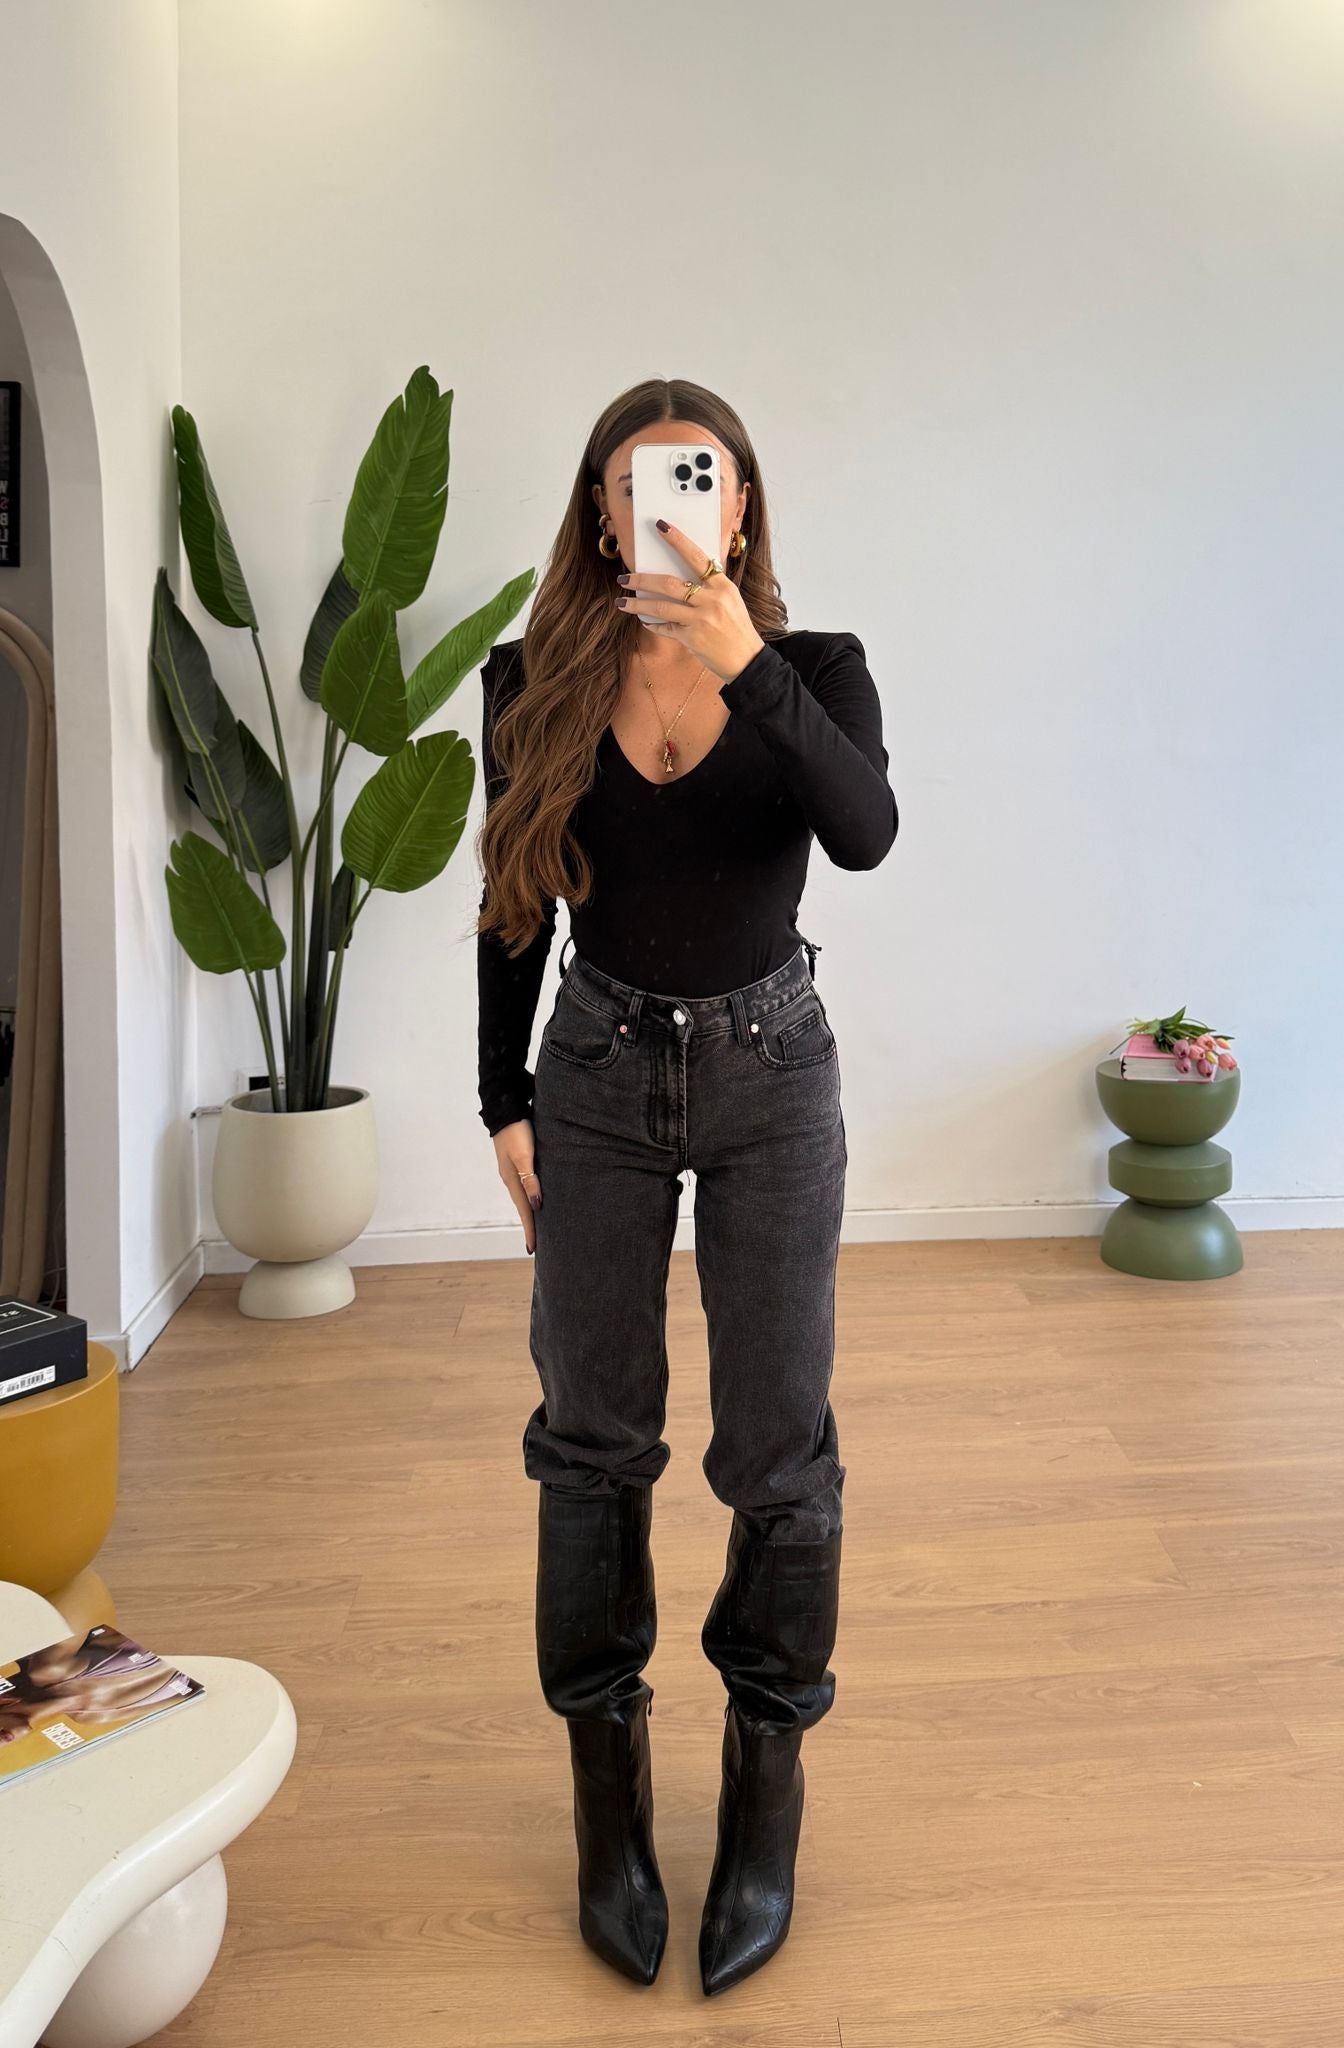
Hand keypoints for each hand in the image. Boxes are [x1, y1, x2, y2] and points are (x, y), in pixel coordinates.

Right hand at [493, 1120, 540, 1253]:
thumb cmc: (517, 1131)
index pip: (524, 1211)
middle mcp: (511, 1178)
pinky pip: (525, 1186)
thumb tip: (536, 1205)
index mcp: (512, 1180)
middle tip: (535, 1245)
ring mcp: (513, 1170)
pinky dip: (530, 1197)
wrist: (505, 1109)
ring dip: (530, 1213)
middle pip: (523, 1207)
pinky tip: (535, 1198)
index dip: (530, 1230)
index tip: (532, 1249)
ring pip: (524, 1197)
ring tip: (537, 1226)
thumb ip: (531, 1179)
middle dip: (530, 1226)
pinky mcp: (517, 1162)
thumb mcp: (525, 1155)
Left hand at [616, 521, 765, 684]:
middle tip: (624, 577)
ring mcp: (701, 620)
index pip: (696, 557)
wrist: (746, 659)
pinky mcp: (692, 638)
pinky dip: (653, 624)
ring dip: (637, 604)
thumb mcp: (730, 599)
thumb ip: (708, 586)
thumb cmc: (736, 626)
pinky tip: (644, 620)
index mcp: (722, 586)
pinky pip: (665, 628)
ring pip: (661, 607)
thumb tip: (680, 574)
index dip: (678, 540)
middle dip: (642, 580)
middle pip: (669, 584)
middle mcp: (711, 600)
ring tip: (622, 601)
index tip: (661, 526)